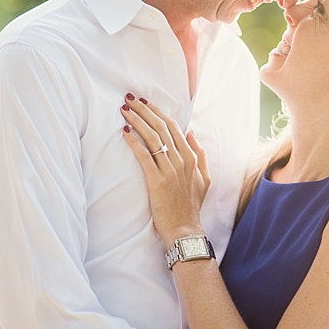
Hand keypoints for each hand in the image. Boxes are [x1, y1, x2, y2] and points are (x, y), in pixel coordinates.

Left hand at [120, 95, 210, 246]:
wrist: (185, 229)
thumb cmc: (191, 206)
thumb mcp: (204, 178)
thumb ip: (201, 155)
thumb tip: (191, 133)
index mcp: (193, 158)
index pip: (174, 127)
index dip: (158, 113)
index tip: (145, 103)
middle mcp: (182, 160)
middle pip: (162, 128)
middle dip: (144, 111)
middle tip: (129, 99)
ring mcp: (170, 170)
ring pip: (153, 138)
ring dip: (137, 121)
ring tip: (124, 110)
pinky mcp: (157, 181)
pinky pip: (144, 156)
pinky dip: (134, 142)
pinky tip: (125, 132)